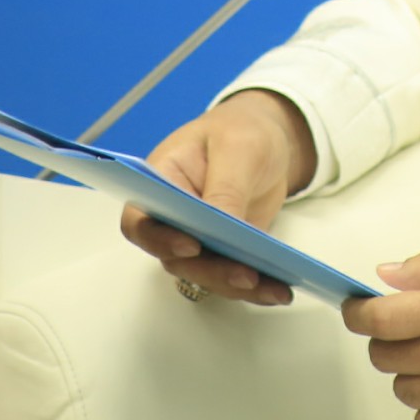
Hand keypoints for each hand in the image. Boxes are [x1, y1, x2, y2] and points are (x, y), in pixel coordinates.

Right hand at [119, 89, 316, 306]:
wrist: (269, 138)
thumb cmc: (242, 130)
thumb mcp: (238, 147)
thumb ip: (226, 187)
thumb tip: (222, 229)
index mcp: (161, 180)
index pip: (140, 220)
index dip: (159, 239)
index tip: (191, 246)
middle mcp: (173, 216)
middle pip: (175, 258)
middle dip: (211, 271)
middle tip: (246, 276)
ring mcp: (198, 237)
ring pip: (204, 273)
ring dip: (236, 286)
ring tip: (274, 289)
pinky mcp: (224, 250)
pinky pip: (231, 275)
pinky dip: (256, 286)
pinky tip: (279, 288)